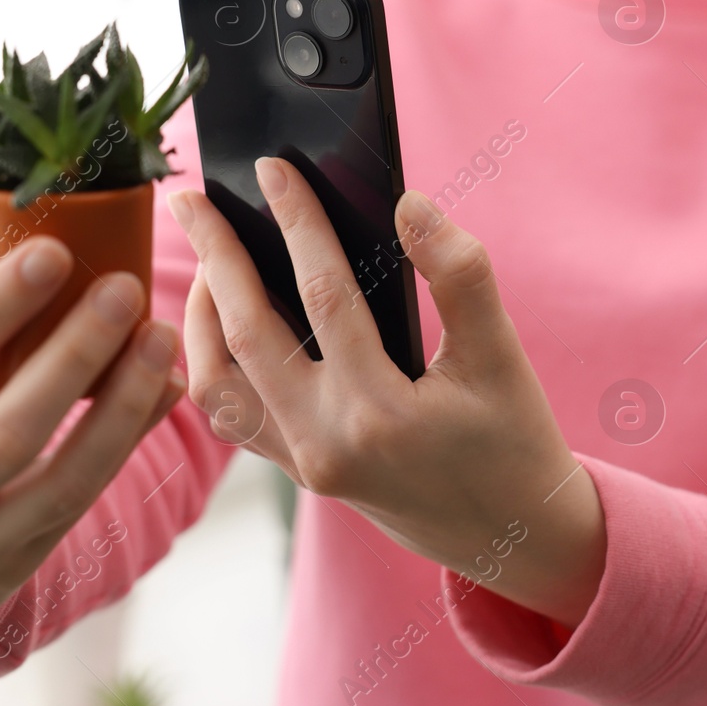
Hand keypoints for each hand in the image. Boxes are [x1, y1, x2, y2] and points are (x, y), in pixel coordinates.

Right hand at [0, 220, 185, 660]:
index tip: (52, 249)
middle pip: (6, 434)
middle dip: (74, 358)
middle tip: (125, 288)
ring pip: (62, 482)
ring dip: (122, 407)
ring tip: (160, 337)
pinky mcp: (12, 571)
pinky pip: (82, 500)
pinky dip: (126, 441)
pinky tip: (159, 387)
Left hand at [170, 158, 605, 625]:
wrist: (515, 536)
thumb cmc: (514, 440)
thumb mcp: (502, 356)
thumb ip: (461, 275)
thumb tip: (408, 205)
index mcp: (380, 414)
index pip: (323, 296)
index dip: (297, 223)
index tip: (272, 169)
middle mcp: (326, 444)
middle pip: (245, 334)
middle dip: (215, 256)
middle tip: (191, 196)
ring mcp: (304, 464)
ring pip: (217, 383)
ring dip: (199, 315)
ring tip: (206, 257)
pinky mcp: (299, 471)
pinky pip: (231, 415)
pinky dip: (211, 362)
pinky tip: (217, 320)